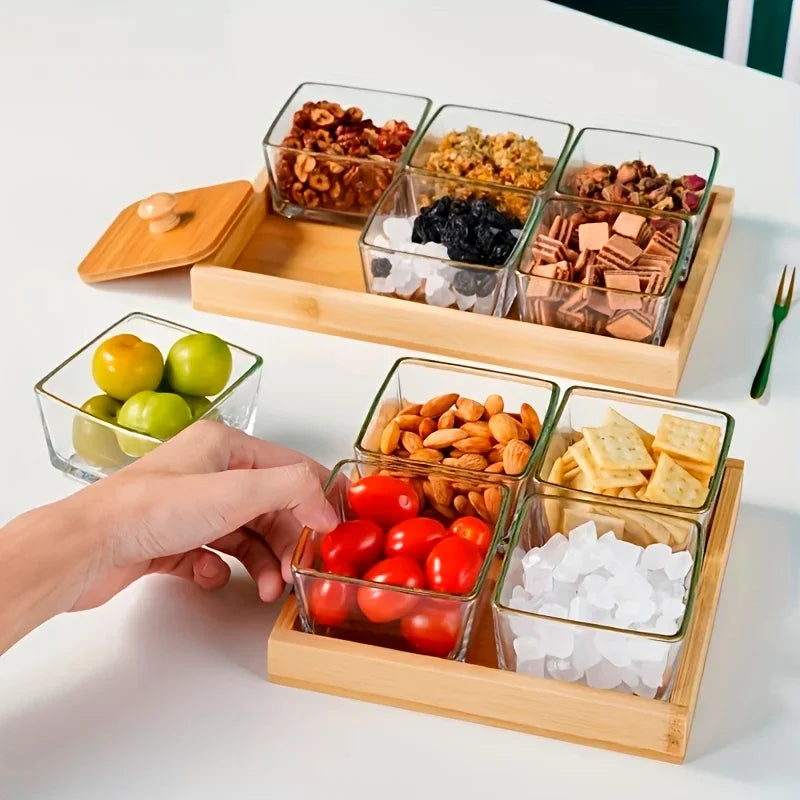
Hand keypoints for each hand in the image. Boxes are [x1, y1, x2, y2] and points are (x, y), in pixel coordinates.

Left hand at [64, 420, 337, 610]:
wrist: (85, 550)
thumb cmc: (148, 511)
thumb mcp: (235, 492)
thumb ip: (292, 488)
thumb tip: (326, 504)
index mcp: (224, 446)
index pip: (291, 468)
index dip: (316, 499)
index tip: (333, 530)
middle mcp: (208, 472)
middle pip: (270, 506)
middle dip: (287, 541)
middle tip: (296, 570)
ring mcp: (189, 507)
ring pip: (245, 534)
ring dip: (262, 563)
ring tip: (267, 588)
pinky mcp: (171, 539)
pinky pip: (213, 555)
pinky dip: (220, 569)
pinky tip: (210, 576)